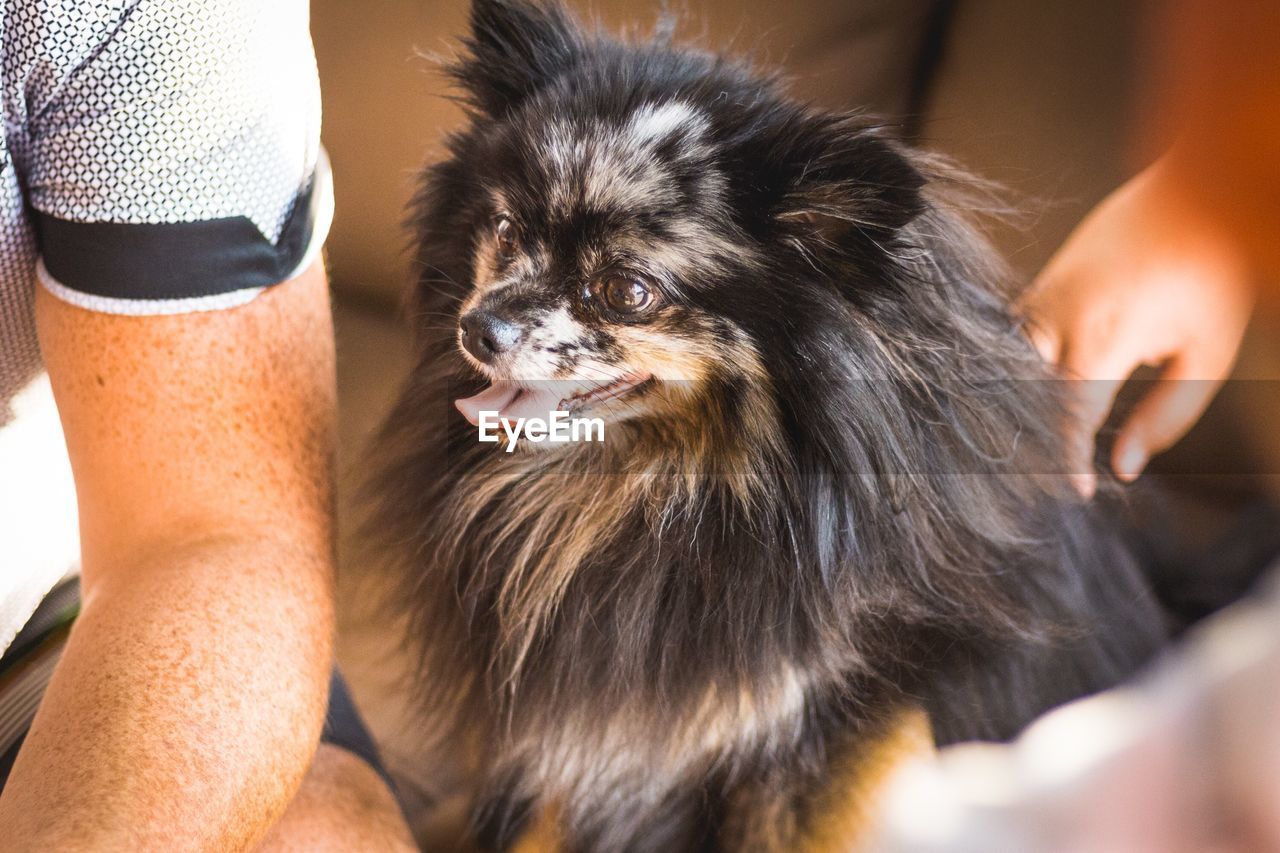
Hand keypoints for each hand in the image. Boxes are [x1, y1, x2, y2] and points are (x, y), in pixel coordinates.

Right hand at [1020, 155, 1253, 496]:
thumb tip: (1123, 465)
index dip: (1066, 462)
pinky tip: (1028, 396)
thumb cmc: (1210, 270)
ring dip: (1016, 407)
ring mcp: (1041, 297)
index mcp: (1102, 336)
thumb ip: (1165, 417)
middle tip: (1040, 479)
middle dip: (1029, 441)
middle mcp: (1057, 317)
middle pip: (1022, 398)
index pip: (1068, 418)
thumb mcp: (1208, 351)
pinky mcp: (1038, 285)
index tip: (1077, 491)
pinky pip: (1013, 342)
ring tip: (1029, 443)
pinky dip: (1016, 373)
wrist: (1191, 188)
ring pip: (1006, 370)